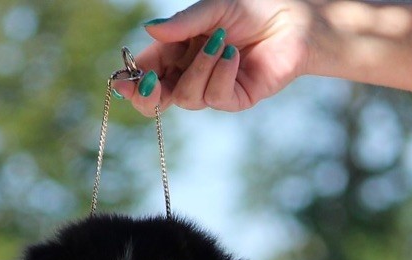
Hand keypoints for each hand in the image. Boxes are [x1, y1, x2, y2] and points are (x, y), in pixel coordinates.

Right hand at [113, 0, 312, 113]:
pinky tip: (234, 54)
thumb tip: (149, 31)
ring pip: (187, 97)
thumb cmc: (250, 8)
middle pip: (159, 99)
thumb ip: (182, 23)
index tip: (120, 83)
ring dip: (199, 68)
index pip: (149, 72)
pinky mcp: (236, 99)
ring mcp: (213, 88)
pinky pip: (215, 98)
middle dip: (148, 95)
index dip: (132, 82)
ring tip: (220, 42)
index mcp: (178, 51)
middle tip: (148, 84)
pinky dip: (221, 73)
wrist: (292, 19)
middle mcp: (192, 73)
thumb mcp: (211, 9)